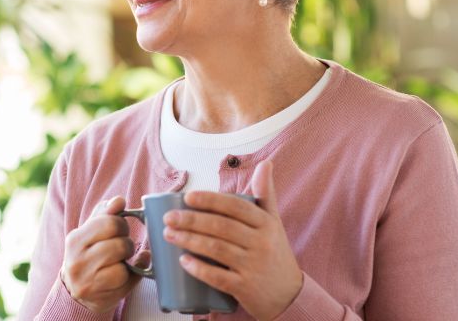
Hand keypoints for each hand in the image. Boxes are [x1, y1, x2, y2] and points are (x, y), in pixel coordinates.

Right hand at [61, 196, 150, 312]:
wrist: (75, 289)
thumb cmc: (88, 254)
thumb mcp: (91, 231)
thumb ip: (106, 214)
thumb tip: (119, 201)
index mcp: (75, 239)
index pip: (109, 223)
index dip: (121, 225)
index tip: (119, 230)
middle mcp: (77, 261)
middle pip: (120, 245)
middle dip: (127, 244)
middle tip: (122, 247)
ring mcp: (87, 282)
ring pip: (123, 265)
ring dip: (128, 261)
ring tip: (120, 261)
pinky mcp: (99, 298)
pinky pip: (126, 281)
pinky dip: (129, 276)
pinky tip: (121, 274)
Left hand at [163, 161, 302, 319]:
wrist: (289, 294)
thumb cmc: (275, 253)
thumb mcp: (274, 222)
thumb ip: (266, 193)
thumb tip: (265, 163)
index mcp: (266, 223)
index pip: (236, 207)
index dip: (210, 200)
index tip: (187, 197)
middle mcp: (262, 243)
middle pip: (221, 227)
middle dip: (191, 220)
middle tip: (168, 218)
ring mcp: (254, 267)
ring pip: (217, 250)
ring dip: (189, 241)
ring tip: (168, 235)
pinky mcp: (245, 288)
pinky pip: (218, 277)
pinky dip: (199, 269)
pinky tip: (183, 261)